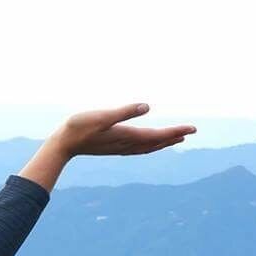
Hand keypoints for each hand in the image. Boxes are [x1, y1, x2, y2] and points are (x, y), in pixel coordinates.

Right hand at [55, 104, 195, 157]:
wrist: (63, 144)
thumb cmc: (79, 127)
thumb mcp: (102, 116)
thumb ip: (124, 112)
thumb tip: (147, 107)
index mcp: (127, 135)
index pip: (157, 135)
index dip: (176, 131)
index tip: (192, 128)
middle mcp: (126, 144)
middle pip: (156, 142)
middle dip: (174, 137)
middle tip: (190, 131)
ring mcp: (120, 148)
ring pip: (148, 147)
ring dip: (163, 142)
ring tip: (176, 138)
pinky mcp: (114, 148)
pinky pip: (138, 148)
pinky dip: (150, 146)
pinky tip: (149, 143)